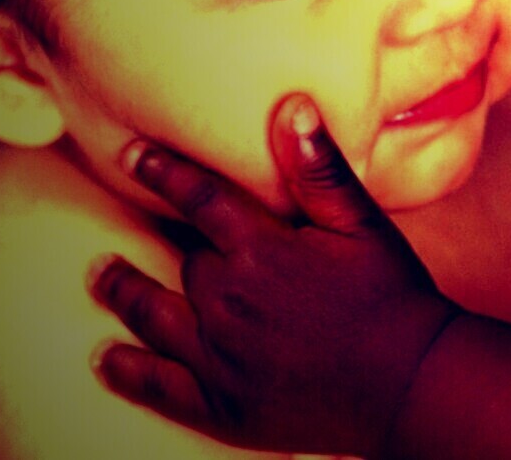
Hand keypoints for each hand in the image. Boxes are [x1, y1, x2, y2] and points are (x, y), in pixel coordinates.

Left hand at [88, 96, 461, 457]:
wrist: (411, 383)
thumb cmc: (393, 296)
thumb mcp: (363, 224)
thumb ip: (320, 169)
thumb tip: (291, 106)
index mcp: (261, 250)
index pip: (199, 199)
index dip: (163, 172)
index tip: (131, 154)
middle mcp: (229, 300)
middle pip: (180, 258)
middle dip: (156, 238)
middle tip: (121, 223)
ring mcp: (220, 356)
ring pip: (153, 315)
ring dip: (122, 291)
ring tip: (99, 275)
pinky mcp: (222, 404)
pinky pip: (159, 385)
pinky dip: (126, 370)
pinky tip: (105, 358)